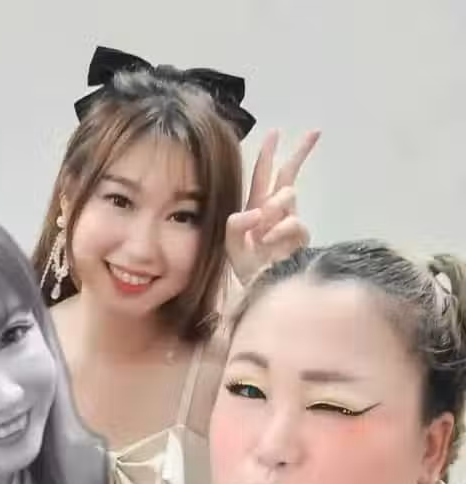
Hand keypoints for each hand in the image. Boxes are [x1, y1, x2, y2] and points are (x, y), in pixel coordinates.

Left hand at [226, 129, 320, 285]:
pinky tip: (270, 241)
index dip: (269, 153)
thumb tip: (257, 211)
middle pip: (289, 175)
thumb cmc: (246, 268)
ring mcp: (289, 221)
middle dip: (300, 152)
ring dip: (275, 207)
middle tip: (314, 132)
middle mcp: (274, 210)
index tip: (276, 132)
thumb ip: (235, 225)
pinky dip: (281, 229)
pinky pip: (294, 221)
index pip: (263, 174)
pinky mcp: (300, 236)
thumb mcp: (231, 245)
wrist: (260, 289)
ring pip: (288, 195)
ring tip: (262, 233)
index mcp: (256, 206)